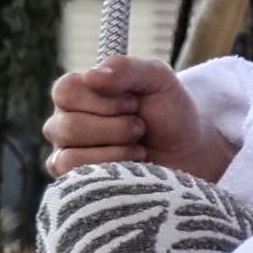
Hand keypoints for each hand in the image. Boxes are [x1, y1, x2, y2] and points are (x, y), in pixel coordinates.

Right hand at [45, 56, 230, 179]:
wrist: (188, 152)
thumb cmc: (169, 111)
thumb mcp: (158, 78)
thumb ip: (127, 69)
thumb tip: (91, 75)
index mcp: (78, 92)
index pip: (65, 91)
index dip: (103, 100)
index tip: (134, 102)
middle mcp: (65, 121)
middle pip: (67, 126)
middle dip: (115, 127)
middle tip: (140, 127)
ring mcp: (67, 154)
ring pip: (69, 156)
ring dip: (115, 150)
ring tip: (138, 148)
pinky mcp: (77, 183)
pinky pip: (75, 179)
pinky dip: (110, 169)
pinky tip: (131, 166)